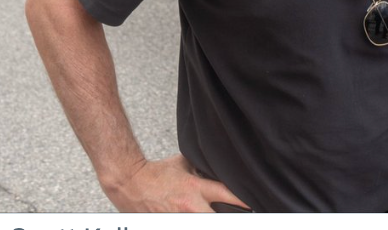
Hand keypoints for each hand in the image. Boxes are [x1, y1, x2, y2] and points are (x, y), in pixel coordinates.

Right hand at [105, 153, 249, 212]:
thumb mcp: (185, 164)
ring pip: (203, 224)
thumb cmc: (159, 173)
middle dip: (228, 218)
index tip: (254, 204)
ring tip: (218, 215)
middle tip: (243, 218)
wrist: (132, 183)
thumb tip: (219, 169)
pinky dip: (194, 221)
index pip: (226, 194)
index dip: (243, 200)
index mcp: (196, 188)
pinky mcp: (170, 225)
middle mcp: (190, 207)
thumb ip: (203, 169)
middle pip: (217, 219)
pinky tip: (197, 216)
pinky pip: (187, 226)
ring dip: (212, 220)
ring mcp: (179, 220)